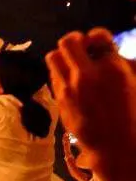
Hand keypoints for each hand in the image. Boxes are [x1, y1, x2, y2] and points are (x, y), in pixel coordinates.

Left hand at [46, 29, 135, 170]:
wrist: (117, 145)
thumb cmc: (133, 113)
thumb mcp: (135, 81)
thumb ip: (123, 64)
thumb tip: (109, 51)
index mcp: (112, 69)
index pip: (97, 35)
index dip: (98, 36)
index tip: (99, 42)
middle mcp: (87, 75)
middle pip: (68, 41)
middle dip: (76, 40)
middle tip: (82, 47)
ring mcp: (70, 88)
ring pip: (53, 57)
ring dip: (63, 56)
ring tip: (74, 63)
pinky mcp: (60, 100)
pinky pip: (54, 76)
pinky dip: (61, 73)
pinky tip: (71, 80)